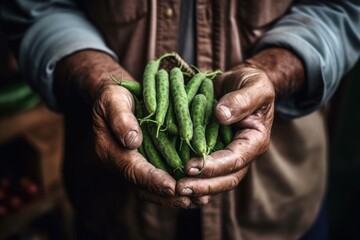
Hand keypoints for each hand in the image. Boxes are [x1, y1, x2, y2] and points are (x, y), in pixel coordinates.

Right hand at [55, 50, 190, 207]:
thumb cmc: (113, 96)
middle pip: (144, 186)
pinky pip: (159, 179)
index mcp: (109, 150)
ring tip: (200, 200)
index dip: (152, 179)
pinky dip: (176, 187)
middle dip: (168, 195)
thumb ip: (120, 118)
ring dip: (175, 196)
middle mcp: (121, 163)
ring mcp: (133, 164)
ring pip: (153, 188)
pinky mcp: (145, 161)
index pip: (132, 169)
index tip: (172, 186)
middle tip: (192, 199)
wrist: (115, 98)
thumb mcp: (112, 100)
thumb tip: (132, 140)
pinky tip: (196, 189)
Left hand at [176, 48, 304, 204]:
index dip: (214, 166)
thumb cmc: (250, 82)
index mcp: (254, 140)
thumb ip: (242, 100)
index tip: (191, 166)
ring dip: (196, 186)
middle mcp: (242, 152)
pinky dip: (191, 176)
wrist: (239, 82)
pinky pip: (203, 167)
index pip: (235, 159)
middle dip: (204, 185)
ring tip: (174, 188)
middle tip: (180, 188)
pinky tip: (172, 178)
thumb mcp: (254, 85)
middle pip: (226, 178)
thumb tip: (221, 116)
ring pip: (215, 178)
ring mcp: (226, 152)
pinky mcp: (212, 149)